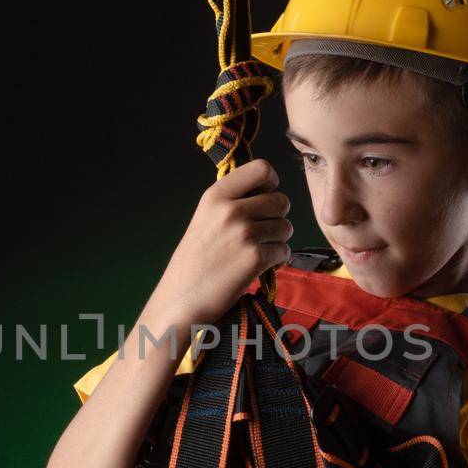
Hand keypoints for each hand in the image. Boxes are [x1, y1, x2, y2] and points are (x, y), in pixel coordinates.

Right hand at [148, 158, 292, 327]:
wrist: (182, 299)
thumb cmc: (195, 261)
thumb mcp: (205, 219)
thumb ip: (232, 202)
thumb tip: (268, 191)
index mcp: (216, 196)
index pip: (262, 168)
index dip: (271, 183)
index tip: (265, 197)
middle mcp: (230, 210)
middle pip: (281, 201)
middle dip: (277, 218)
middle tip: (262, 233)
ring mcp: (244, 233)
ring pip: (286, 227)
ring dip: (277, 241)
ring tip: (256, 252)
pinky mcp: (255, 257)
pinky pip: (284, 251)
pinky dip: (277, 261)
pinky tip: (258, 267)